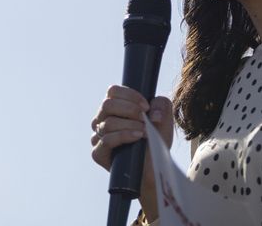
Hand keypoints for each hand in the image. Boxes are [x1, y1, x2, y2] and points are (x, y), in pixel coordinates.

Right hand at [90, 85, 173, 220]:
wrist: (155, 169)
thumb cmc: (155, 141)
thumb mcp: (164, 119)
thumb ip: (161, 105)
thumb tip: (152, 110)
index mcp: (114, 109)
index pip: (113, 91)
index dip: (129, 95)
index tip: (146, 106)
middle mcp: (102, 120)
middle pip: (107, 105)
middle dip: (130, 109)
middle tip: (145, 118)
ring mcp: (97, 137)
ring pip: (107, 123)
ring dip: (130, 124)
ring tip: (145, 131)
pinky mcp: (98, 153)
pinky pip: (106, 140)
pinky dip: (124, 136)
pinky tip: (137, 137)